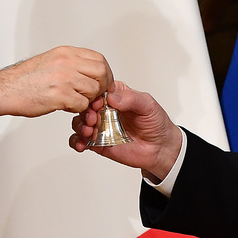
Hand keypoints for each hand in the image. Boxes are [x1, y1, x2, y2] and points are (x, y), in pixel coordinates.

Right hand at [0, 46, 111, 120]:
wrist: (5, 89)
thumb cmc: (24, 79)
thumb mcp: (50, 61)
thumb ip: (71, 64)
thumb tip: (89, 72)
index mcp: (66, 53)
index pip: (99, 59)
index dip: (105, 73)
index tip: (102, 82)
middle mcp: (67, 62)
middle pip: (102, 72)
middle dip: (102, 86)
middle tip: (94, 95)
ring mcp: (64, 78)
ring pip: (94, 90)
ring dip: (88, 99)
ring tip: (75, 101)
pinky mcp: (60, 95)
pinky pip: (82, 104)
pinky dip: (77, 108)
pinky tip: (66, 106)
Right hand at [68, 81, 182, 181]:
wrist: (160, 148)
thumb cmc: (156, 123)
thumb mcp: (148, 105)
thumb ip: (131, 98)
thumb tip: (112, 97)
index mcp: (116, 96)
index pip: (98, 90)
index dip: (94, 96)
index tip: (98, 103)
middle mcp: (105, 109)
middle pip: (85, 106)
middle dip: (85, 113)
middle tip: (93, 120)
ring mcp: (100, 126)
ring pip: (79, 122)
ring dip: (80, 126)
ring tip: (89, 132)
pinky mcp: (98, 142)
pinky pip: (80, 140)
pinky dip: (76, 141)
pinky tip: (82, 144)